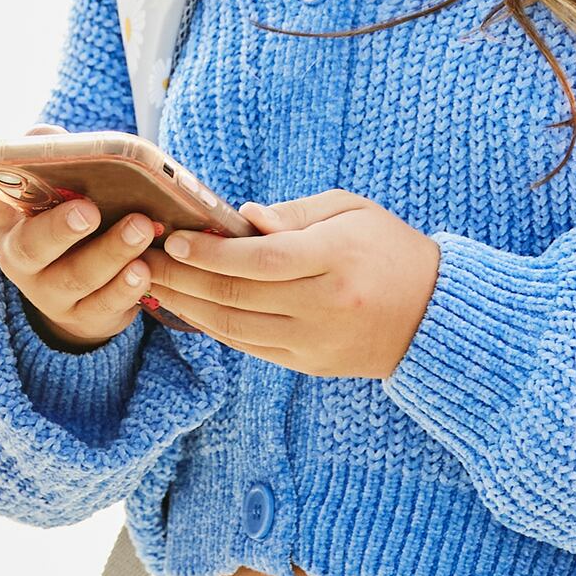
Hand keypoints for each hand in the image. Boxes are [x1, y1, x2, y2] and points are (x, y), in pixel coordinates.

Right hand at [0, 135, 158, 350]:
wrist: (87, 295)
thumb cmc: (73, 222)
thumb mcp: (60, 191)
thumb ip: (53, 155)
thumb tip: (51, 138)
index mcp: (9, 216)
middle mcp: (19, 256)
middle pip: (31, 246)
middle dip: (59, 228)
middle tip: (89, 210)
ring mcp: (48, 292)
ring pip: (76, 276)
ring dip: (111, 252)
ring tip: (141, 228)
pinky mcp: (83, 317)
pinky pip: (104, 305)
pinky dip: (126, 288)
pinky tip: (143, 270)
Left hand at [147, 192, 440, 380]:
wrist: (433, 318)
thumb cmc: (389, 250)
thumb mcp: (353, 210)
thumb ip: (295, 212)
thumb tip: (242, 215)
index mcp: (337, 259)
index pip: (261, 259)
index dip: (211, 252)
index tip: (173, 236)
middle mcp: (324, 306)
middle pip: (238, 295)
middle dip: (182, 276)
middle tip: (142, 257)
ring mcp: (315, 341)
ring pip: (235, 326)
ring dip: (186, 305)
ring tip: (151, 283)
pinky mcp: (309, 365)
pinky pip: (248, 346)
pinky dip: (212, 328)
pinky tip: (185, 308)